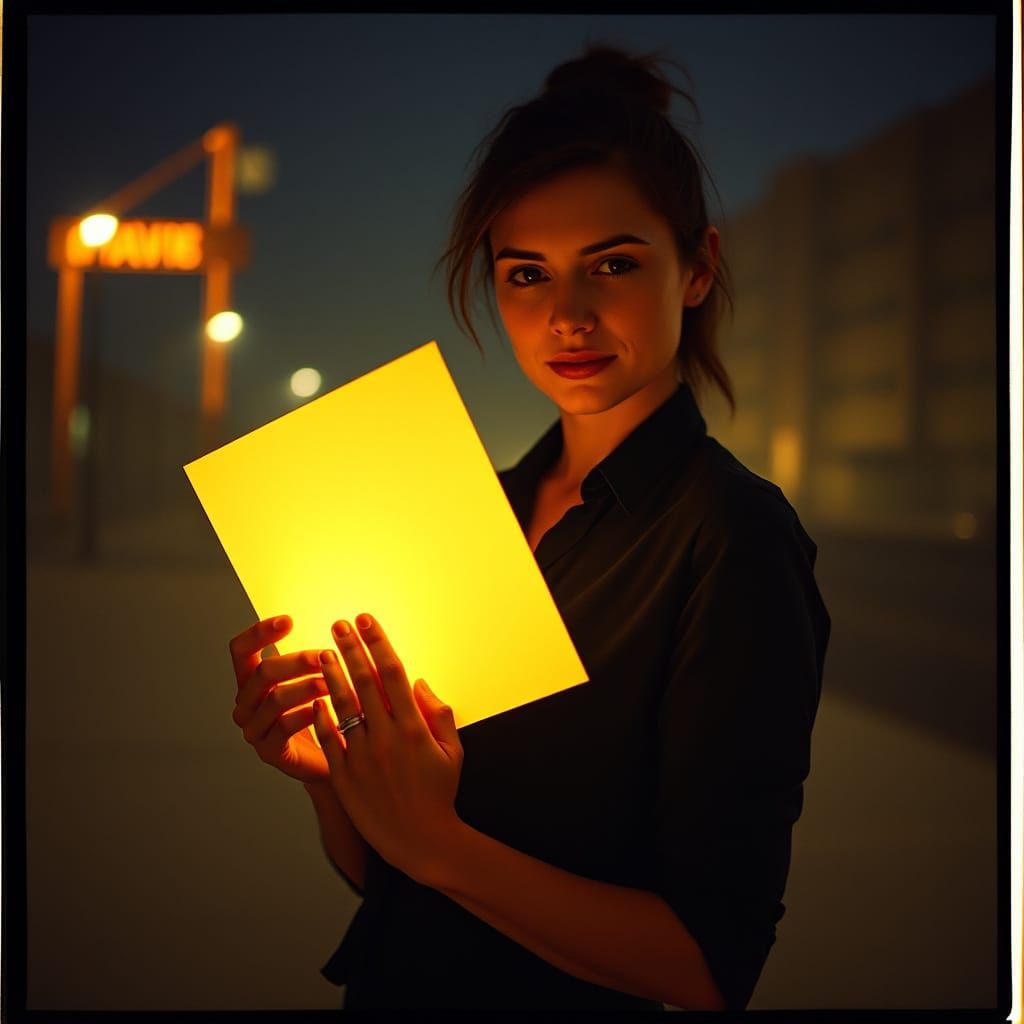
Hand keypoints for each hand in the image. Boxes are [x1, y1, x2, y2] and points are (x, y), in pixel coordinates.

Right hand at [229, 615, 331, 782]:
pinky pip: (285, 727)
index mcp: (251, 681)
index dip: (259, 632)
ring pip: (275, 699)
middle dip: (297, 660)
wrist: (328, 760)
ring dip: (307, 686)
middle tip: (326, 655)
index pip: (241, 650)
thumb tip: (342, 629)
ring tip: (333, 682)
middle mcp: (246, 703)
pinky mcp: (268, 751)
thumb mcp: (313, 681)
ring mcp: (253, 728)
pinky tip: (325, 708)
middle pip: (262, 672)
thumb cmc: (323, 715)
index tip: (288, 620)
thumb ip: (315, 658)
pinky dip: (306, 713)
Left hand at [311, 613, 464, 883]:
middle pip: (364, 681)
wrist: (421, 841)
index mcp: (414, 727)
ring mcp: (363, 756)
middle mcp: (386, 737)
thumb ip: (439, 713)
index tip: (366, 620)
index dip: (378, 642)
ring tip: (323, 652)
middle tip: (339, 623)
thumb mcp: (453, 750)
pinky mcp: (345, 775)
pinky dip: (321, 716)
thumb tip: (417, 682)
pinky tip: (315, 698)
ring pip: (342, 706)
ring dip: (332, 675)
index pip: (393, 672)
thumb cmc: (439, 793)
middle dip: (351, 648)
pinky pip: (329, 738)